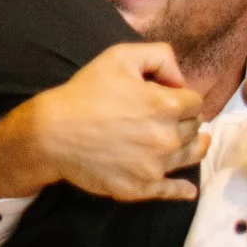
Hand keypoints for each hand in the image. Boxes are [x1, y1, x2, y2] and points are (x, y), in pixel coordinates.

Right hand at [0, 41, 207, 202]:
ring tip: (191, 144)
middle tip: (168, 118)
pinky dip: (182, 189)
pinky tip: (188, 189)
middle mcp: (167, 138)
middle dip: (185, 121)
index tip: (168, 98)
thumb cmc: (85, 92)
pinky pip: (171, 190)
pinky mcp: (141, 187)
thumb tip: (179, 81)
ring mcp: (155, 166)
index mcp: (166, 106)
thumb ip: (160, 56)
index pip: (195, 102)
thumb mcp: (120, 56)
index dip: (183, 97)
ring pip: (189, 157)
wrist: (52, 134)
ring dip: (191, 147)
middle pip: (194, 130)